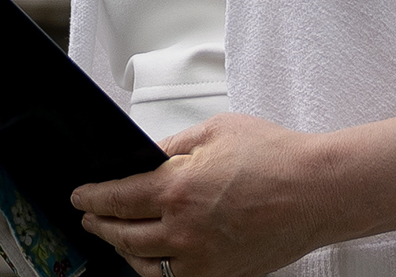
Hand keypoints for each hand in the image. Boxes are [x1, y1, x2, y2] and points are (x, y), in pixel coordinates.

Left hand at [74, 114, 336, 276]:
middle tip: (89, 218)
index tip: (79, 196)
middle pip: (124, 236)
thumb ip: (174, 146)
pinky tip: (154, 261)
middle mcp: (184, 232)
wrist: (316, 192)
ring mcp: (203, 260)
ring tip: (117, 239)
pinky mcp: (222, 275)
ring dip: (125, 252)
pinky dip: (158, 271)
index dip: (91, 198)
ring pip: (147, 266)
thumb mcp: (214, 132)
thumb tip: (147, 157)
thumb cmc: (275, 158)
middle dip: (100, 226)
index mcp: (177, 190)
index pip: (117, 199)